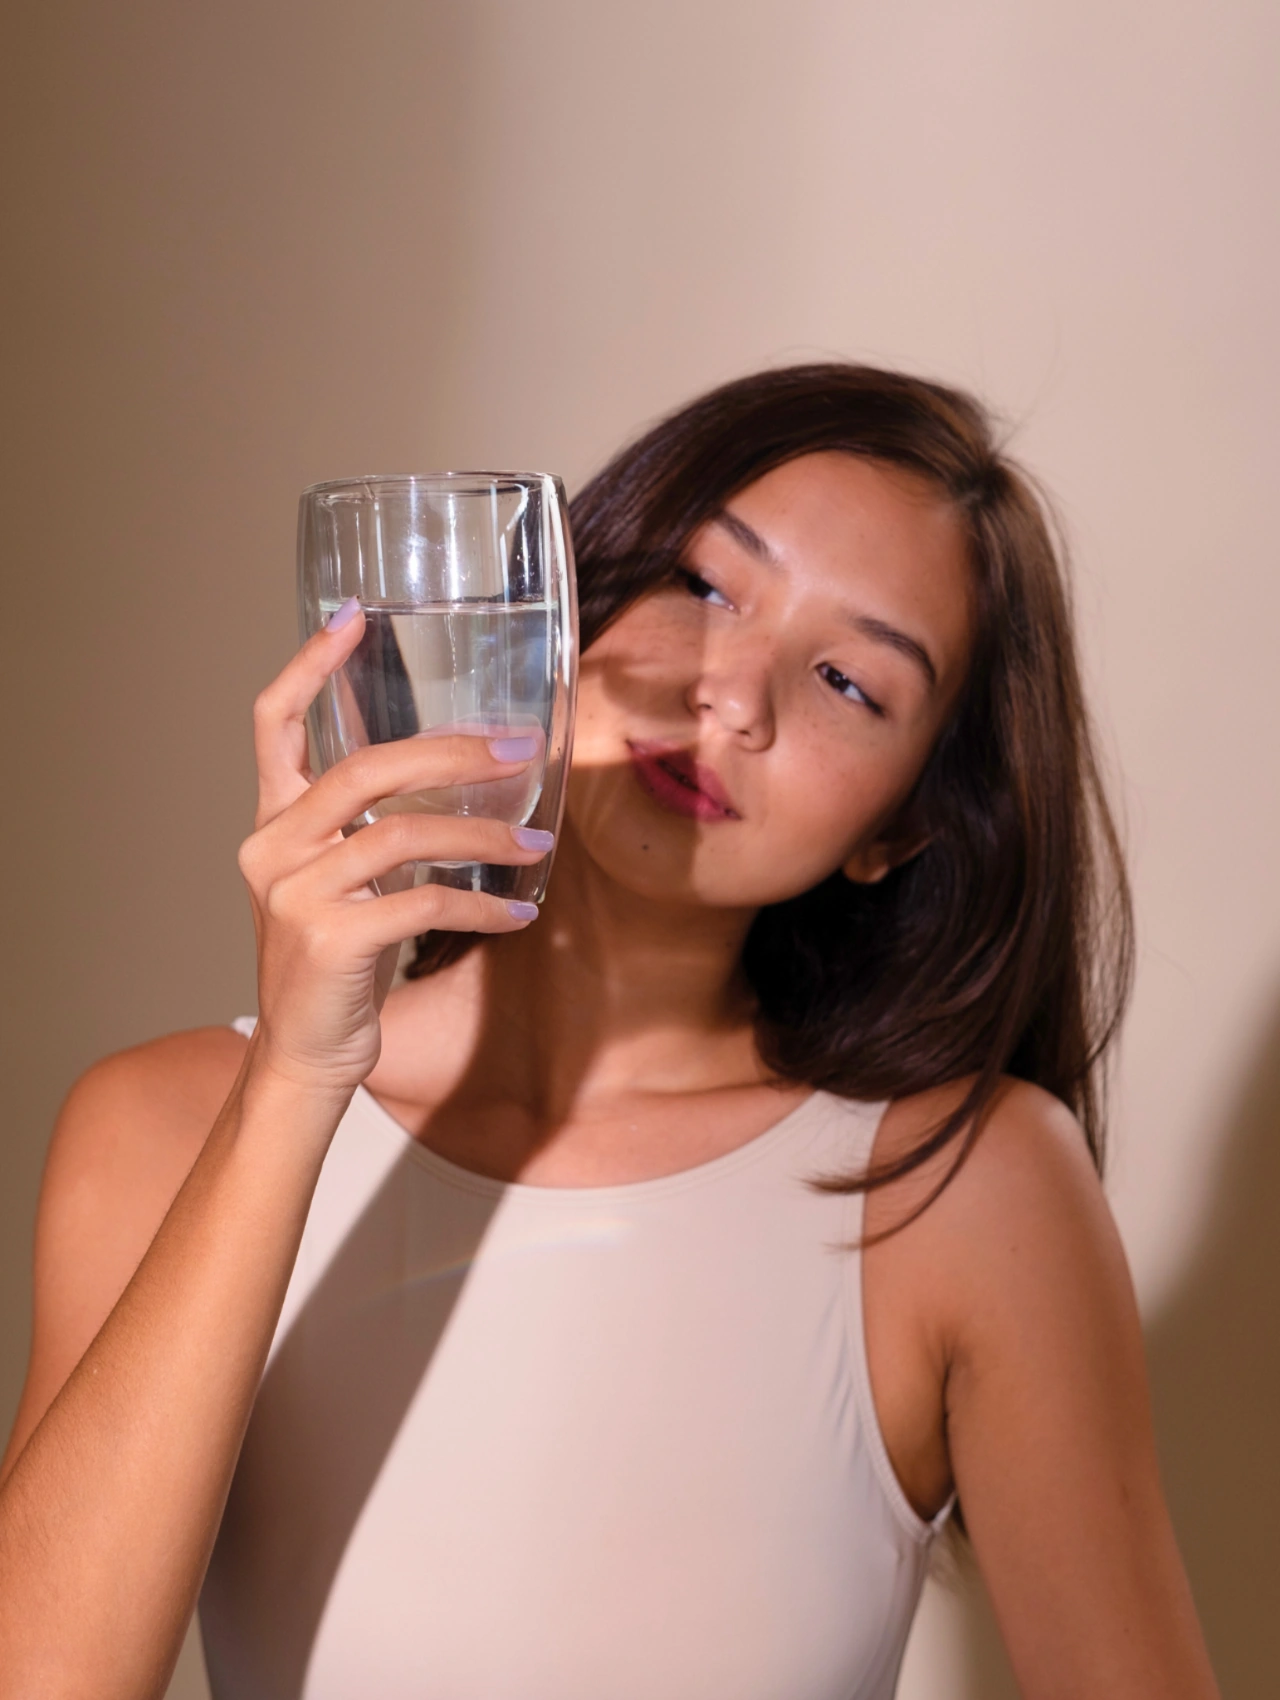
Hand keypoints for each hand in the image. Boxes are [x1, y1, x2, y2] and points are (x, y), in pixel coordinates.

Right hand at [237, 607, 548, 1094]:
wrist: (306, 1056)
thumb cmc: (336, 964)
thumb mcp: (341, 883)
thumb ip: (371, 831)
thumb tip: (464, 780)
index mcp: (272, 822)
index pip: (273, 725)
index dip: (310, 666)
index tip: (355, 616)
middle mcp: (272, 847)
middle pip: (364, 768)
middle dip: (450, 751)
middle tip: (519, 746)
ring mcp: (295, 893)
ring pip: (403, 834)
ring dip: (484, 837)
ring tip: (538, 846)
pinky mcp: (329, 938)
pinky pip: (423, 902)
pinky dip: (481, 904)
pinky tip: (520, 913)